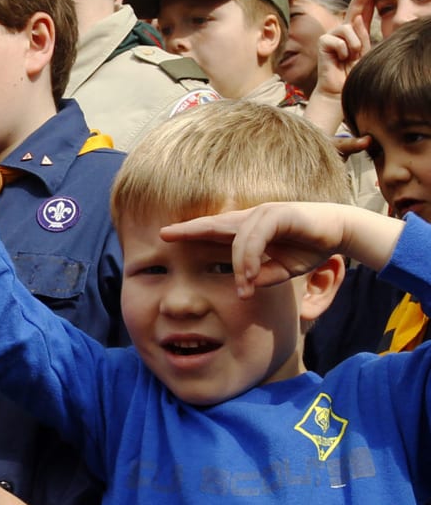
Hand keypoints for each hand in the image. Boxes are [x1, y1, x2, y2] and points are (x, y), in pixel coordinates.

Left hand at [160, 202, 402, 296]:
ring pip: (238, 239)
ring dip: (239, 266)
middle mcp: (250, 219)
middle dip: (189, 229)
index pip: (212, 230)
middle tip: (164, 234)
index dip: (189, 232)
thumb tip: (244, 288)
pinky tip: (252, 275)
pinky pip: (257, 237)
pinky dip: (252, 256)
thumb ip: (261, 277)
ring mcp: (263, 214)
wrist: (340, 232)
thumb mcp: (280, 270)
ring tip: (243, 289)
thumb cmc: (308, 248)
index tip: (165, 235)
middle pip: (213, 223)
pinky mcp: (278, 215)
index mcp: (246, 229)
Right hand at [316, 0, 375, 98]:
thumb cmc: (353, 71)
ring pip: (350, 29)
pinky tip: (339, 60)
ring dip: (355, 46)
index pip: (363, 8)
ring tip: (349, 58)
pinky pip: (340, 41)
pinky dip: (343, 52)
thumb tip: (355, 20)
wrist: (340, 89)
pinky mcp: (323, 42)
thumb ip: (362, 35)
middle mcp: (343, 29)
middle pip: (355, 7)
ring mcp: (332, 34)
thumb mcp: (365, 52)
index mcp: (355, 30)